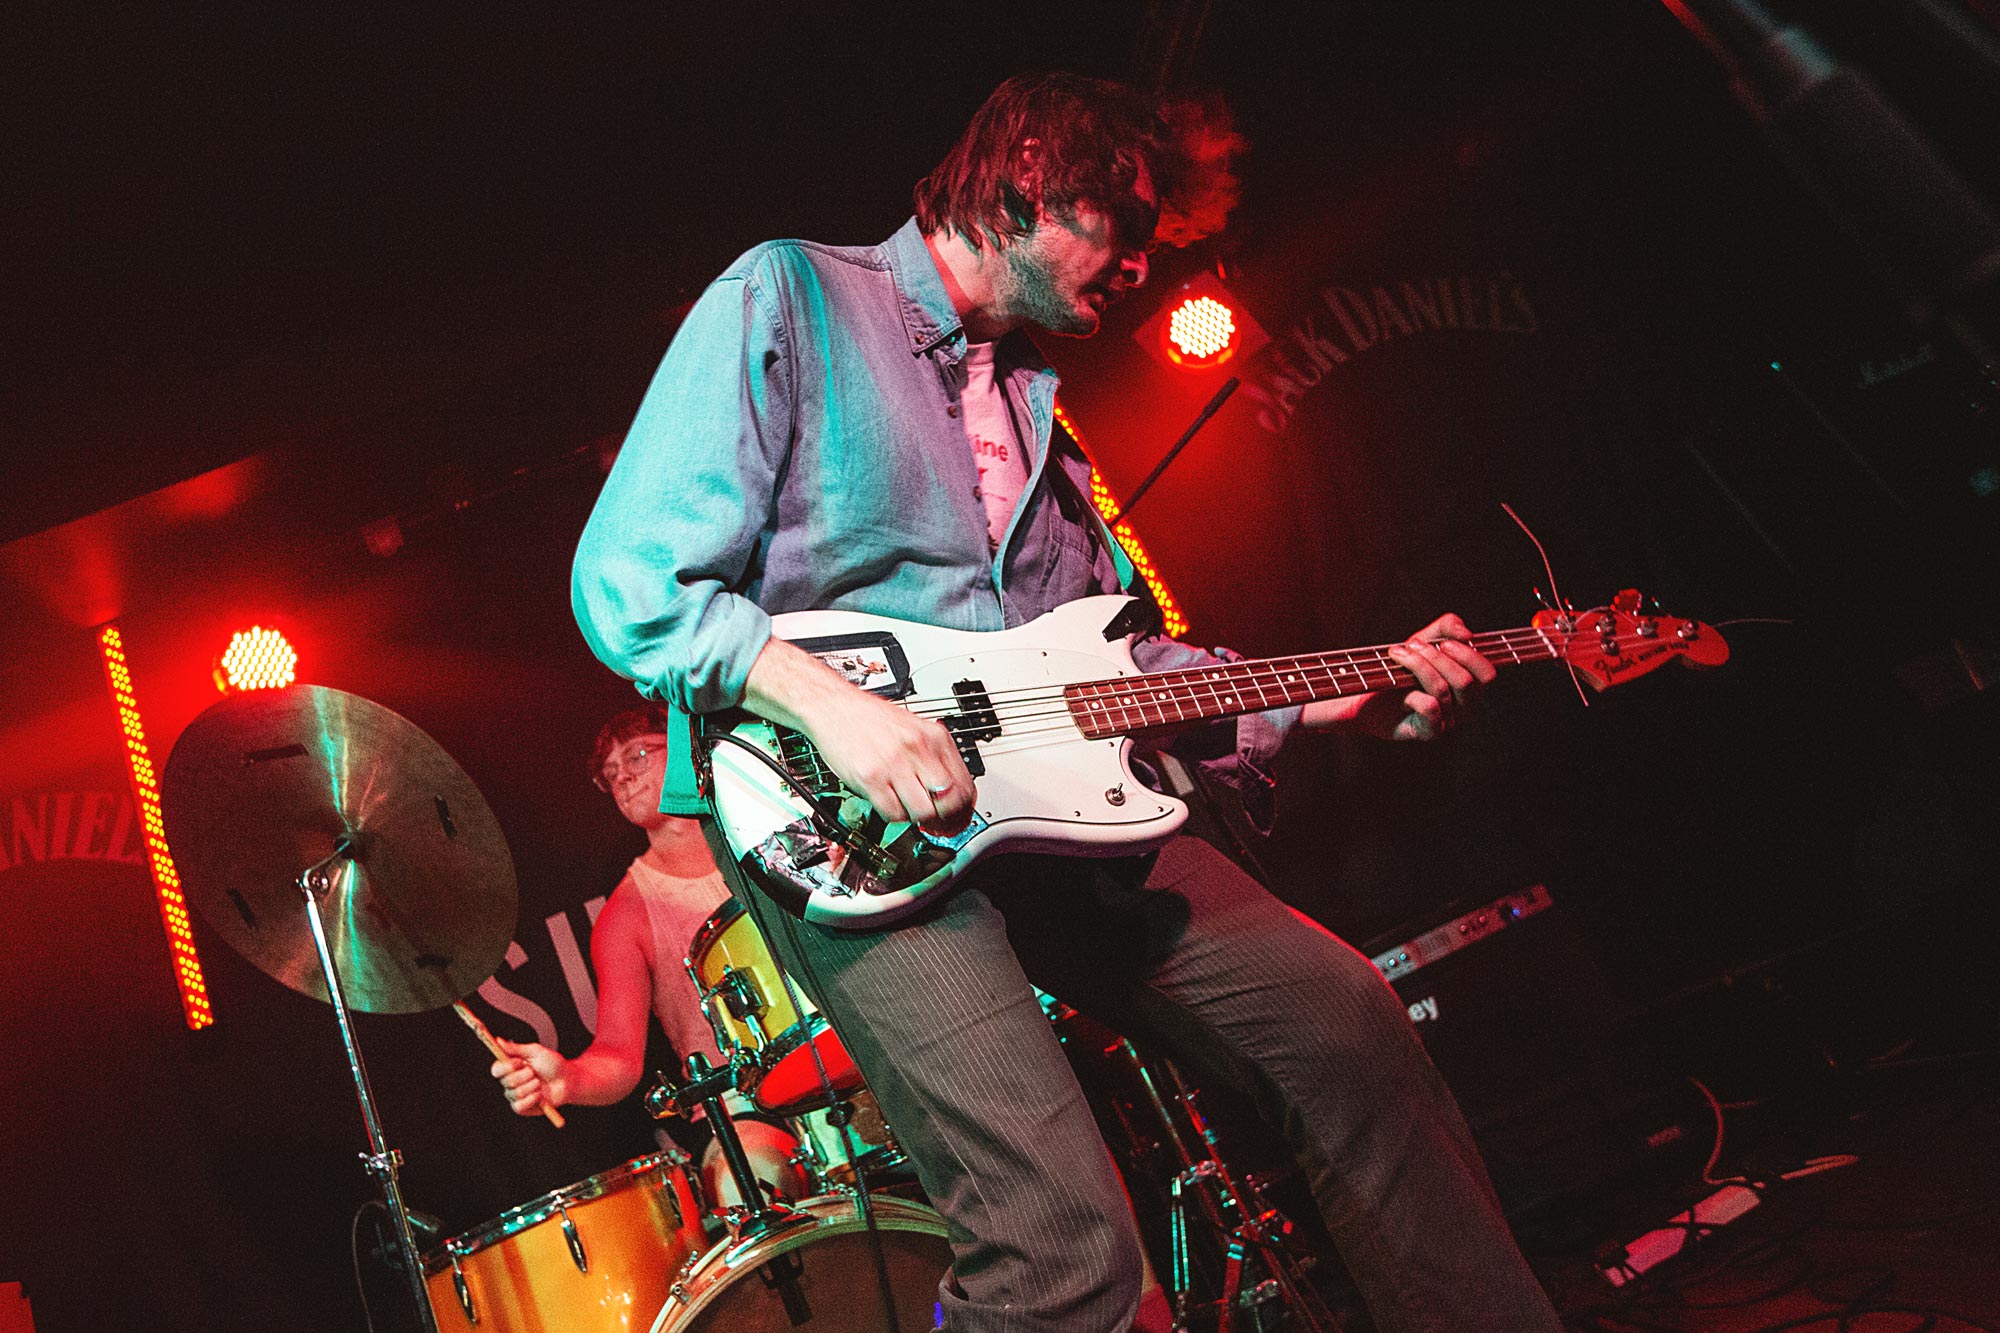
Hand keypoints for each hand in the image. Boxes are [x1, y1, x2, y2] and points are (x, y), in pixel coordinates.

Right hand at [491, 1038, 567, 1116]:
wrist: (568, 1080)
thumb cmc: (553, 1064)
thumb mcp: (536, 1051)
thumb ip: (516, 1048)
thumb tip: (498, 1040)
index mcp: (510, 1068)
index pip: (496, 1069)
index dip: (507, 1067)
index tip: (520, 1062)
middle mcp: (510, 1082)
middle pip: (507, 1081)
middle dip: (525, 1075)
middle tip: (535, 1072)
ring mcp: (515, 1096)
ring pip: (516, 1093)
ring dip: (532, 1086)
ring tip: (540, 1083)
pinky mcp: (522, 1108)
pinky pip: (519, 1106)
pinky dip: (532, 1099)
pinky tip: (539, 1095)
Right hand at [803, 685, 976, 833]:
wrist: (834, 706)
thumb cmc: (870, 719)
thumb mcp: (914, 729)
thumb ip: (933, 756)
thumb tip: (950, 789)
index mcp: (934, 736)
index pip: (964, 785)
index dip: (962, 809)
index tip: (955, 818)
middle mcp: (918, 749)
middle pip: (948, 801)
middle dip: (942, 817)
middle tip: (933, 821)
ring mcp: (894, 763)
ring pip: (922, 812)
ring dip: (915, 817)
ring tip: (906, 807)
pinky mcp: (870, 777)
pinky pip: (893, 813)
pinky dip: (893, 815)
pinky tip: (888, 802)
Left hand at [1355, 613, 1495, 741]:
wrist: (1369, 694)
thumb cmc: (1403, 668)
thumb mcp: (1426, 639)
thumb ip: (1448, 627)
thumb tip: (1467, 634)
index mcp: (1473, 687)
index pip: (1487, 674)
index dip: (1468, 655)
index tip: (1443, 642)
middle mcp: (1466, 707)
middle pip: (1465, 681)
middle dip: (1436, 657)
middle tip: (1412, 644)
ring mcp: (1449, 722)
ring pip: (1443, 690)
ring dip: (1417, 665)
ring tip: (1398, 654)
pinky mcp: (1429, 732)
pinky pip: (1429, 708)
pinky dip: (1411, 692)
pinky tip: (1398, 687)